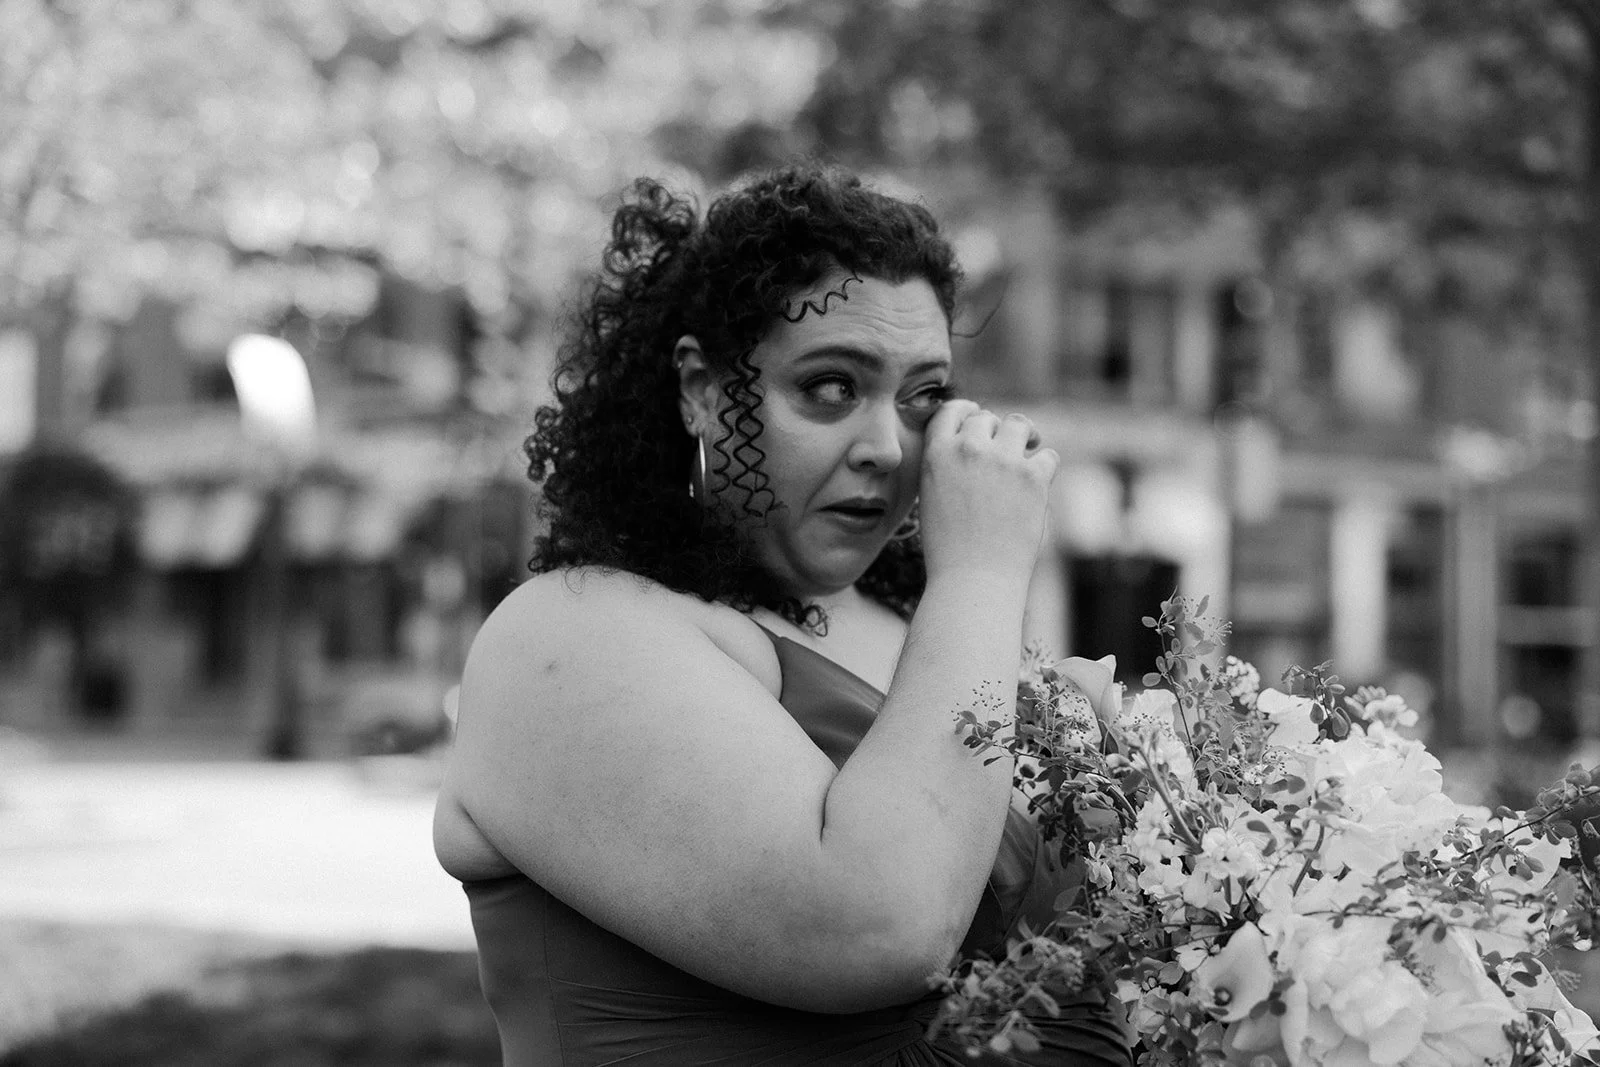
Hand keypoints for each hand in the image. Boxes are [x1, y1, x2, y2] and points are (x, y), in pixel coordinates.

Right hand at [916, 400, 1058, 586]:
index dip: (966, 412)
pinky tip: (1038, 482)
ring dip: (1021, 437)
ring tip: (1024, 453)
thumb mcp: (932, 496)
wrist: (974, 579)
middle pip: (986, 417)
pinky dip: (1045, 467)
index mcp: (937, 454)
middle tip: (1000, 454)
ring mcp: (1003, 461)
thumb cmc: (949, 548)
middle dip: (993, 432)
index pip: (952, 410)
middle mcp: (969, 449)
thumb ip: (948, 464)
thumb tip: (974, 441)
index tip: (977, 422)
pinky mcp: (1033, 477)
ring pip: (1018, 424)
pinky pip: (1048, 455)